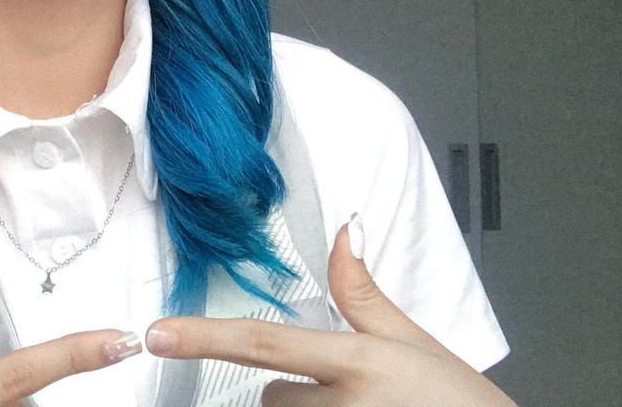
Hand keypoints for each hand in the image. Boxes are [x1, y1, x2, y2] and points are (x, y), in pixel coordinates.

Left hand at [143, 217, 516, 405]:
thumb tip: (343, 233)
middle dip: (294, 392)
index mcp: (357, 364)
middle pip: (270, 395)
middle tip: (348, 395)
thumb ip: (364, 292)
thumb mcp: (413, 342)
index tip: (157, 334)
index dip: (204, 337)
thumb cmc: (464, 406)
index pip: (263, 344)